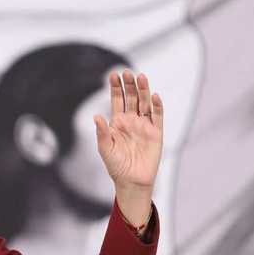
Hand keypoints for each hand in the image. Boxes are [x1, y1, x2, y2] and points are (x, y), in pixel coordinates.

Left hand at [95, 70, 163, 224]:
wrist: (131, 182)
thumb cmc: (116, 166)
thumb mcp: (105, 149)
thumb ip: (101, 132)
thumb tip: (96, 116)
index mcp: (118, 122)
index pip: (117, 100)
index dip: (115, 88)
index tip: (113, 75)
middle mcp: (132, 121)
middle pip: (132, 98)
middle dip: (129, 85)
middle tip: (126, 72)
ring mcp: (145, 126)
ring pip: (145, 103)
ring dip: (143, 90)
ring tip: (140, 77)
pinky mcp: (157, 133)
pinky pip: (157, 117)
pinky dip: (156, 106)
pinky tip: (154, 96)